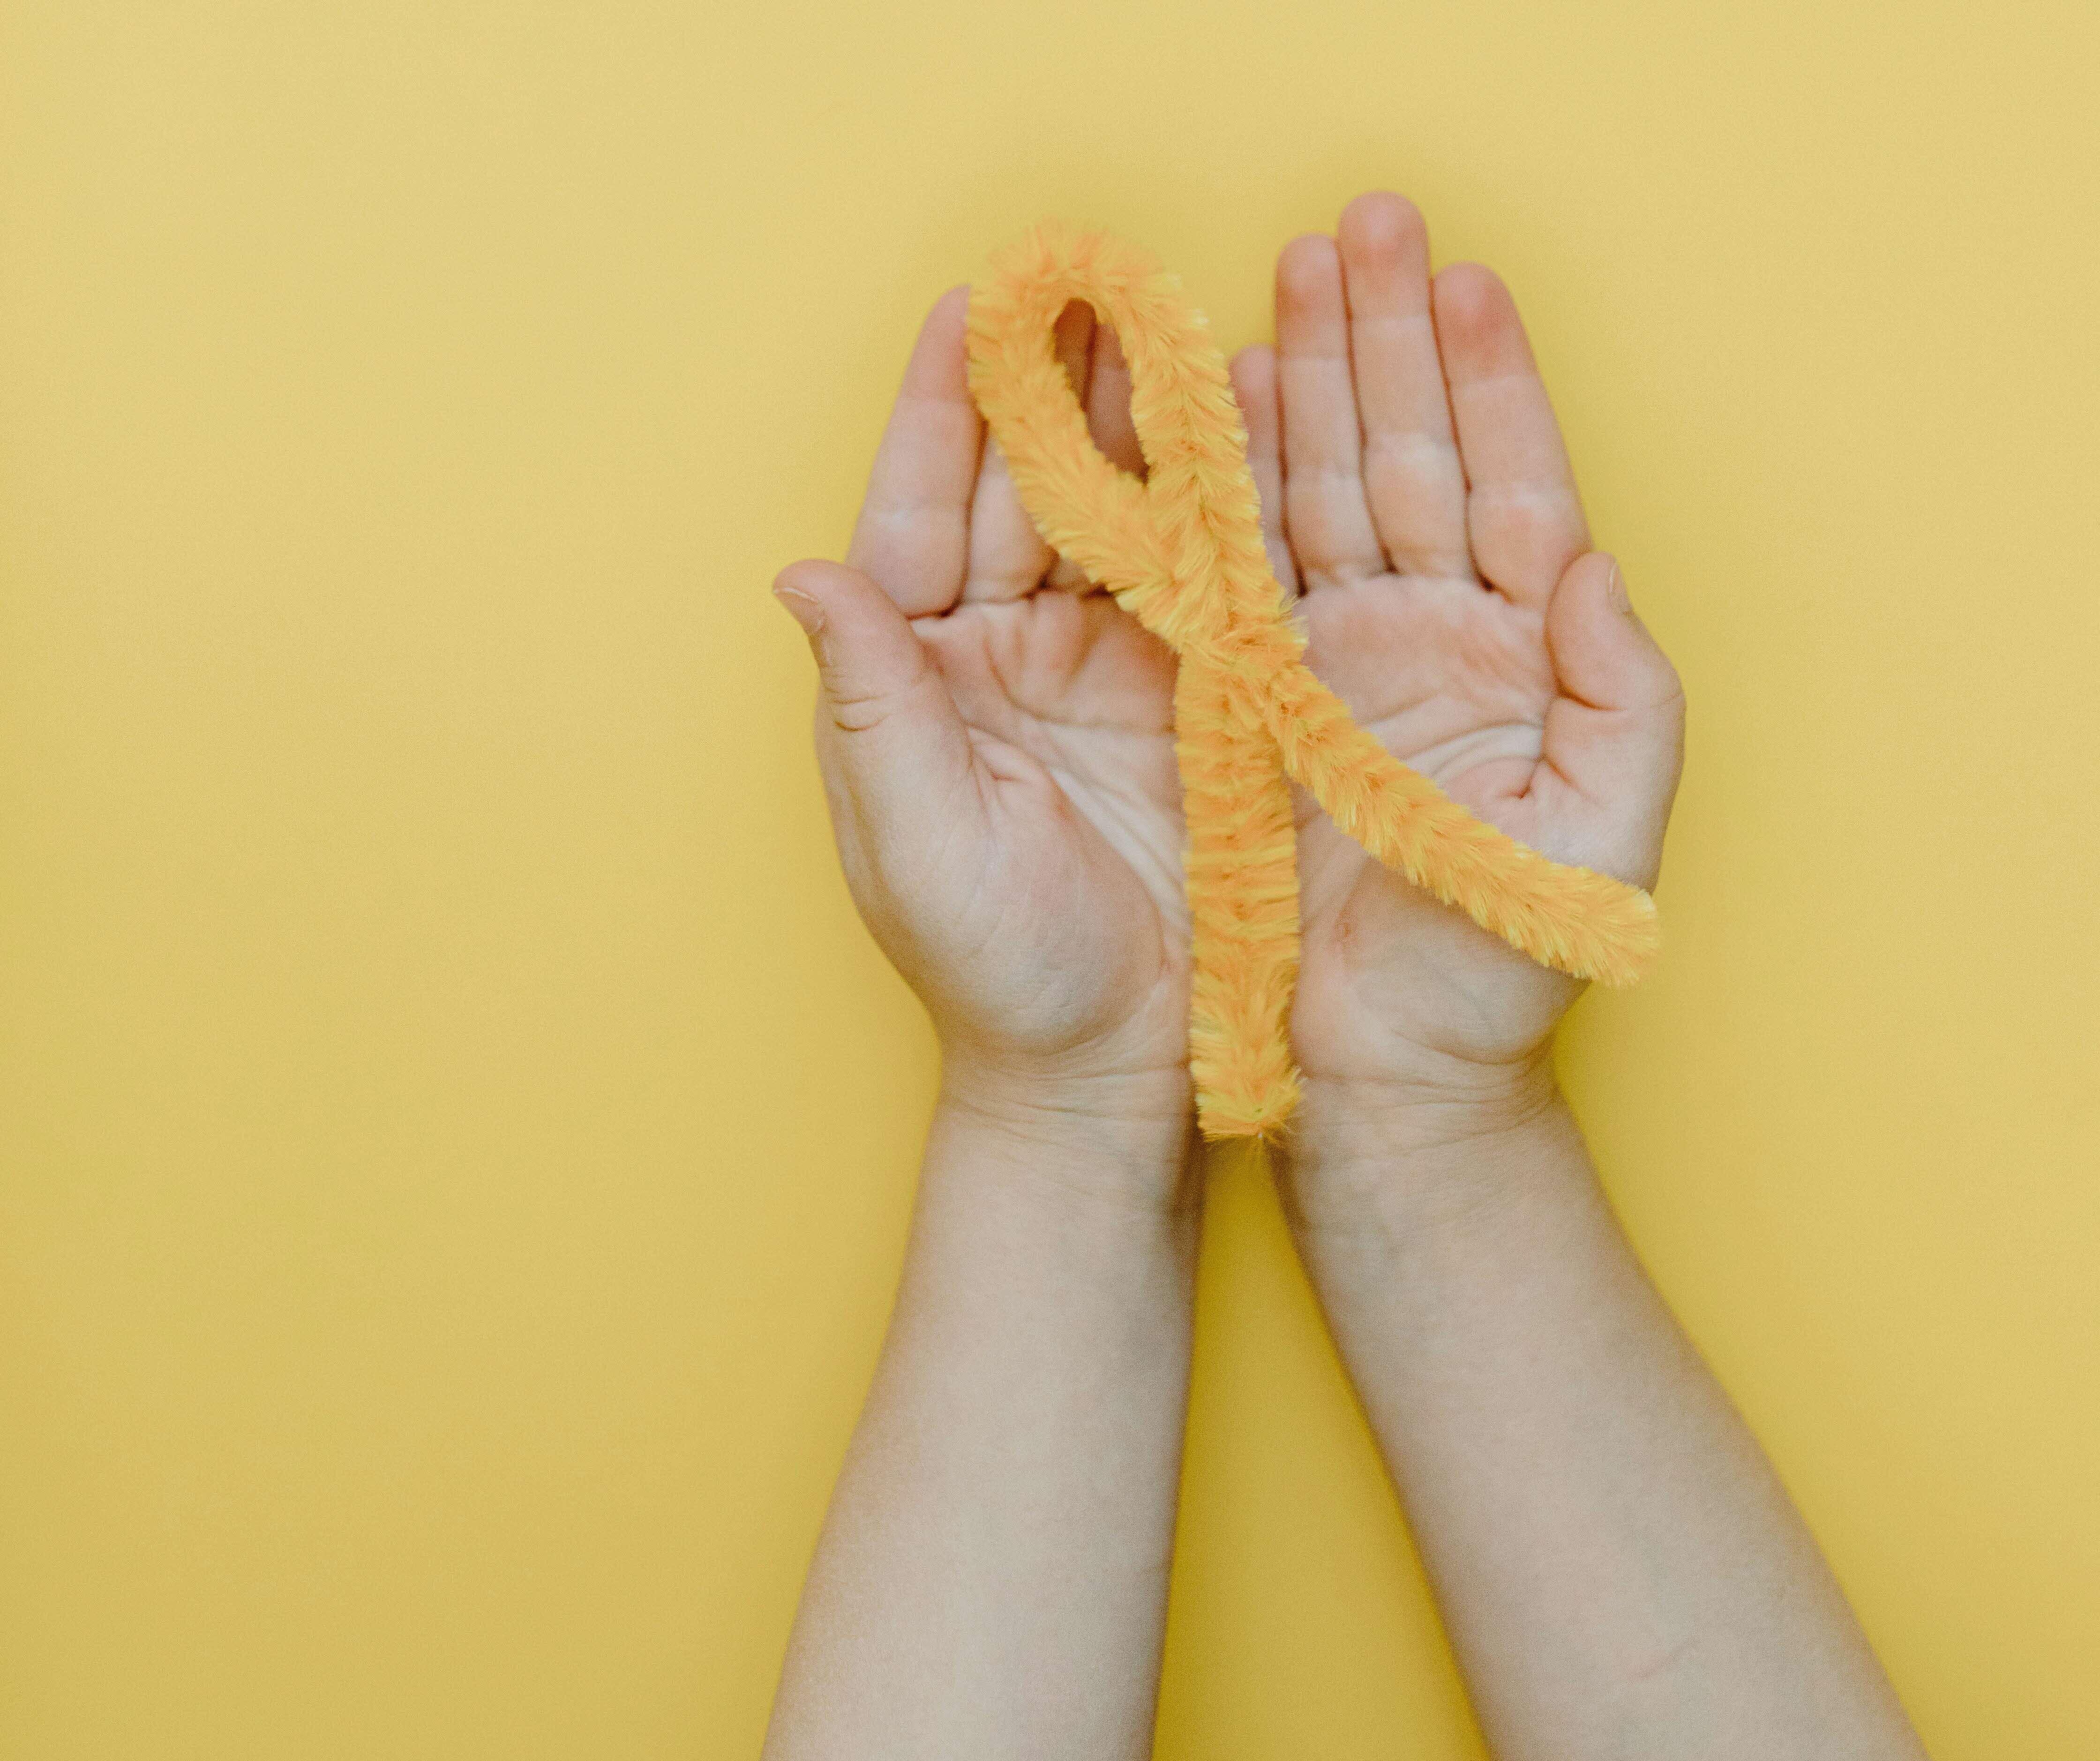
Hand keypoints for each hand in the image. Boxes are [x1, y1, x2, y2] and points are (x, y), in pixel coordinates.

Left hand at [774, 288, 1193, 1126]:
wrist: (1112, 1065)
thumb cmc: (997, 971)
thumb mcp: (919, 840)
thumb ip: (868, 704)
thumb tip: (805, 573)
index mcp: (917, 681)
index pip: (917, 519)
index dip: (939, 416)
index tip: (964, 313)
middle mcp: (1001, 658)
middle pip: (1018, 495)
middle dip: (1047, 388)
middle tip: (1084, 280)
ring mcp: (1099, 673)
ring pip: (1110, 518)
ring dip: (1132, 424)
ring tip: (1159, 322)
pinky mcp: (1190, 700)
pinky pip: (1197, 581)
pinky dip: (1214, 506)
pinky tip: (1232, 427)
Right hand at [1228, 192, 1685, 1104]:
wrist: (1384, 1070)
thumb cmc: (1501, 972)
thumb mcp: (1600, 840)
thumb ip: (1628, 699)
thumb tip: (1596, 568)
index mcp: (1520, 661)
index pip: (1512, 489)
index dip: (1491, 383)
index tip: (1463, 281)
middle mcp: (1427, 643)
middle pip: (1408, 459)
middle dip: (1387, 344)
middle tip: (1363, 230)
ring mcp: (1334, 666)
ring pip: (1318, 494)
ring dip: (1305, 386)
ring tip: (1289, 281)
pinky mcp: (1249, 705)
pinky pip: (1237, 575)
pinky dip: (1227, 490)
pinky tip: (1219, 406)